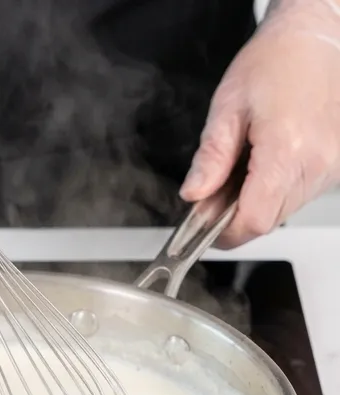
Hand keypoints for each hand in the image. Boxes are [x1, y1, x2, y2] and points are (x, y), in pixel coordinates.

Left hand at [181, 0, 339, 247]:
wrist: (315, 37)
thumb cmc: (274, 62)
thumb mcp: (227, 108)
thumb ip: (210, 157)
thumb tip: (194, 194)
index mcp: (287, 150)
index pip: (254, 219)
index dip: (224, 232)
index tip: (203, 227)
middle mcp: (319, 162)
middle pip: (270, 218)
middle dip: (237, 215)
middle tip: (214, 192)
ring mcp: (334, 163)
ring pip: (287, 208)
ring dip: (259, 200)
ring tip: (245, 164)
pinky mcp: (339, 161)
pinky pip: (304, 190)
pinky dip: (279, 186)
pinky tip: (268, 159)